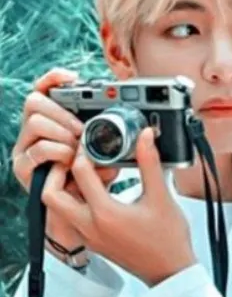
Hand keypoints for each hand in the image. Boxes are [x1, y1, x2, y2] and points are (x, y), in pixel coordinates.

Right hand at [12, 68, 118, 248]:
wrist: (80, 218)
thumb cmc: (94, 183)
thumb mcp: (109, 156)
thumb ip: (119, 141)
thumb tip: (145, 133)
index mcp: (53, 120)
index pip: (44, 88)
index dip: (54, 78)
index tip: (73, 78)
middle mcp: (35, 130)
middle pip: (35, 101)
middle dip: (61, 111)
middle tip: (81, 129)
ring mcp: (26, 147)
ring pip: (35, 122)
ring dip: (60, 132)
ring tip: (76, 148)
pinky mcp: (23, 165)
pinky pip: (38, 149)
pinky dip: (56, 152)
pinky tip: (68, 160)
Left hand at [41, 126, 197, 286]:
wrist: (170, 271)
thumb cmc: (168, 240)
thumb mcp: (161, 196)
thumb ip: (149, 162)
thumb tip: (144, 136)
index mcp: (105, 213)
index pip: (79, 172)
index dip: (83, 151)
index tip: (92, 142)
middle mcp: (90, 226)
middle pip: (51, 195)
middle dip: (58, 172)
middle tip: (74, 159)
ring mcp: (88, 236)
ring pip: (58, 208)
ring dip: (64, 187)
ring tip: (85, 173)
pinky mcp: (92, 242)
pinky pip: (70, 218)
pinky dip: (74, 201)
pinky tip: (95, 191)